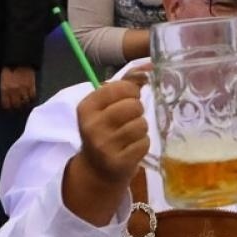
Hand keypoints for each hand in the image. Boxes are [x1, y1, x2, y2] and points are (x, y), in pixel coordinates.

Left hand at [0, 66, 36, 109]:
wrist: (20, 59)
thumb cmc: (9, 67)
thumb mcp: (3, 78)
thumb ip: (5, 88)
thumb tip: (7, 96)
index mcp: (5, 88)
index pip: (6, 103)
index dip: (8, 107)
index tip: (9, 107)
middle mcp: (14, 90)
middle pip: (16, 104)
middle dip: (16, 106)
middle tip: (17, 106)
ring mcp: (23, 88)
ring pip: (25, 101)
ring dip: (24, 103)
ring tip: (24, 103)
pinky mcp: (31, 85)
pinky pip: (32, 96)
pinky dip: (32, 98)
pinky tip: (31, 98)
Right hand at [61, 76, 149, 223]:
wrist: (97, 170)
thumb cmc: (105, 130)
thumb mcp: (106, 107)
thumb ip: (126, 84)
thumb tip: (150, 66)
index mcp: (86, 108)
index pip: (119, 88)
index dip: (131, 91)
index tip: (128, 98)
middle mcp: (92, 126)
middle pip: (133, 106)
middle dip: (137, 111)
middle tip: (129, 119)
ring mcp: (104, 146)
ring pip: (141, 125)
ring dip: (141, 128)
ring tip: (130, 134)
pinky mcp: (119, 162)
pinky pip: (144, 143)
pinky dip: (142, 144)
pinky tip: (131, 147)